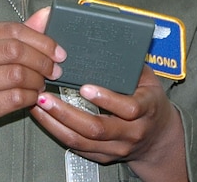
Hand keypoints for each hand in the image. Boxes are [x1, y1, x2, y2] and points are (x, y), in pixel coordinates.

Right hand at [0, 7, 65, 150]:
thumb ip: (18, 34)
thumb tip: (48, 13)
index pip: (12, 30)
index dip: (41, 40)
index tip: (58, 53)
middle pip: (15, 51)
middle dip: (42, 61)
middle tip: (54, 70)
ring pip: (17, 75)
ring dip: (37, 80)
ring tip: (41, 84)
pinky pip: (15, 98)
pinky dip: (31, 97)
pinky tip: (32, 97)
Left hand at [30, 66, 187, 180]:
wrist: (158, 137)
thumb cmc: (149, 100)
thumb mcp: (147, 79)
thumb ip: (129, 65)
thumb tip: (105, 40)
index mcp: (147, 109)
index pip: (129, 108)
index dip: (106, 98)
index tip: (84, 87)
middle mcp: (132, 132)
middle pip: (97, 128)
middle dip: (67, 113)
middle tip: (45, 96)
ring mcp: (117, 147)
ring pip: (82, 141)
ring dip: (56, 123)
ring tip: (38, 105)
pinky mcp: (103, 156)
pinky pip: (78, 148)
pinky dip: (58, 132)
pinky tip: (44, 118)